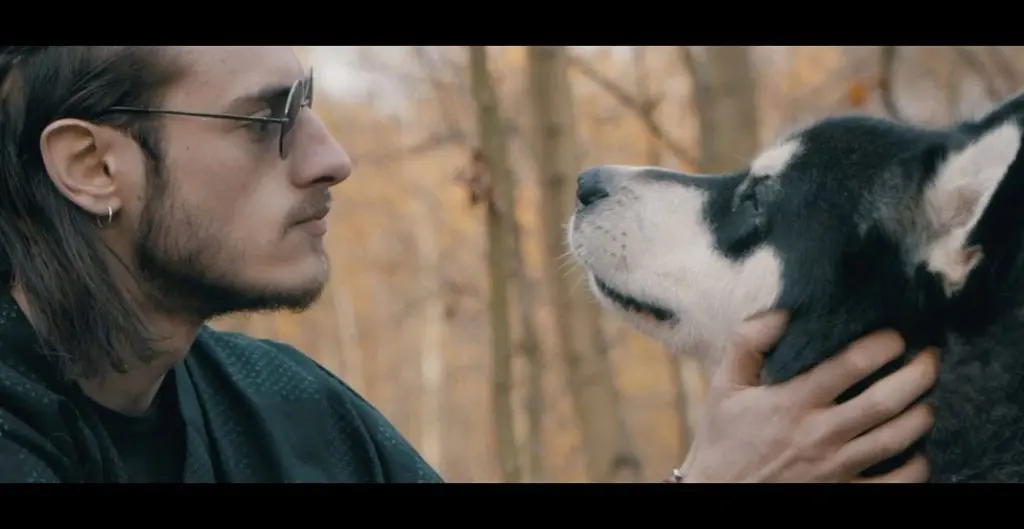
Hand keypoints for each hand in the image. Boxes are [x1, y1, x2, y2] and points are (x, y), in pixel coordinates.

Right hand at [676, 311, 937, 482]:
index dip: (882, 345)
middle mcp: (818, 435)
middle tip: (930, 357)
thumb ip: (747, 343)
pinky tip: (918, 449)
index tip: (897, 334)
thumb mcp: (723, 386)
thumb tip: (782, 311)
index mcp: (790, 402)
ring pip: (898, 438)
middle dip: (917, 374)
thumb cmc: (723, 437)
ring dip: (922, 413)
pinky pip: (896, 482)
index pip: (849, 366)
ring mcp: (835, 468)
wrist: (718, 493)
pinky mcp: (843, 493)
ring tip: (926, 396)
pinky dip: (917, 465)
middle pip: (885, 401)